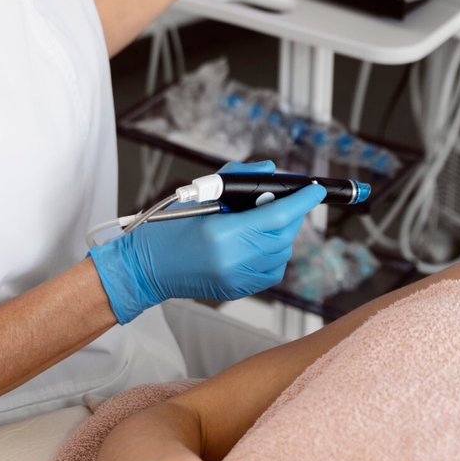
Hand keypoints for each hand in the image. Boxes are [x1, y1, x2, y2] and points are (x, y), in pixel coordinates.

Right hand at [89, 162, 325, 323]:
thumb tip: (270, 170)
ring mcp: (237, 279)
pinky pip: (271, 270)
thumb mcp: (198, 195)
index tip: (316, 190)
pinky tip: (260, 241)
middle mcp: (234, 260)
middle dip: (292, 214)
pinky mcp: (237, 290)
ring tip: (268, 219)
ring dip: (283, 234)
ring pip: (281, 254)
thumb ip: (237, 180)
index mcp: (222, 234)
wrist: (143, 269)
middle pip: (283, 235)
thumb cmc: (165, 229)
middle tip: (289, 200)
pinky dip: (274, 252)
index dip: (301, 201)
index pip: (277, 216)